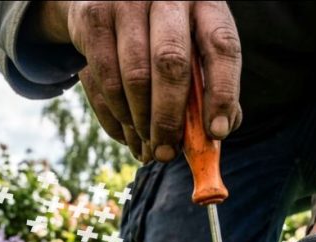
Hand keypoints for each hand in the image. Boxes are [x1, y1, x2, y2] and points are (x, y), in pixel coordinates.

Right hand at [27, 1, 241, 162]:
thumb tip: (216, 133)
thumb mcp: (195, 45)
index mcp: (205, 2)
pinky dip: (116, 115)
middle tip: (168, 153)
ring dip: (140, 122)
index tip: (216, 132)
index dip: (221, 93)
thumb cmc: (166, 32)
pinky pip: (103, 79)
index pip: (221, 47)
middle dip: (169, 117)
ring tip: (148, 146)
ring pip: (133, 76)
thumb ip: (209, 84)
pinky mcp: (94, 17)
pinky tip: (127, 133)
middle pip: (170, 63)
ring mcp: (127, 3)